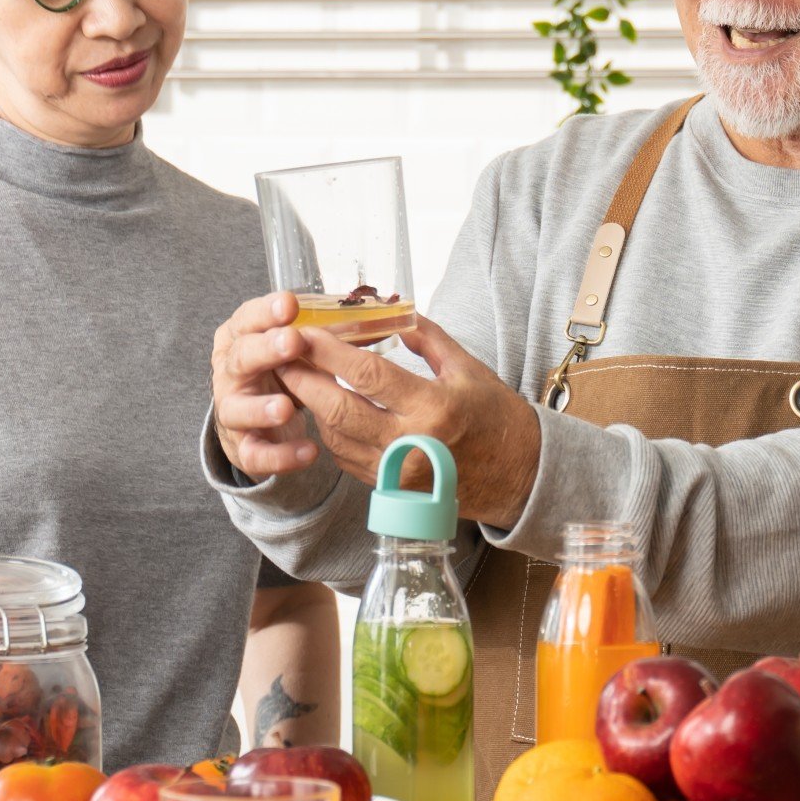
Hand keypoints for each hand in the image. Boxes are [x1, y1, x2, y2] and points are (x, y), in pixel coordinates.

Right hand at [209, 291, 320, 482]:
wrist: (254, 419)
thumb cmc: (280, 371)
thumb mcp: (292, 348)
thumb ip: (314, 333)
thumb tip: (359, 317)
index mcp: (239, 338)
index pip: (247, 319)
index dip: (266, 312)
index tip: (291, 304)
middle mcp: (229, 372)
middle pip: (241, 358)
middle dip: (266, 350)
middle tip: (292, 342)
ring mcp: (232, 411)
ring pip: (237, 409)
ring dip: (261, 408)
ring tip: (286, 407)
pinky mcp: (242, 447)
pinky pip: (256, 453)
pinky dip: (281, 455)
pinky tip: (308, 451)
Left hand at [274, 313, 544, 527]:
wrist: (519, 474)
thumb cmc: (495, 416)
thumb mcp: (467, 368)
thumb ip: (425, 338)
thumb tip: (390, 310)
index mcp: (433, 407)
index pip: (367, 374)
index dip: (328, 352)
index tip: (303, 332)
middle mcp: (411, 444)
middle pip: (339, 410)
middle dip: (304, 380)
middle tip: (281, 355)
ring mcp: (398, 472)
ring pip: (336, 437)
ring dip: (311, 407)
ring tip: (296, 378)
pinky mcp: (391, 489)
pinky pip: (347, 459)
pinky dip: (330, 432)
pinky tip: (324, 409)